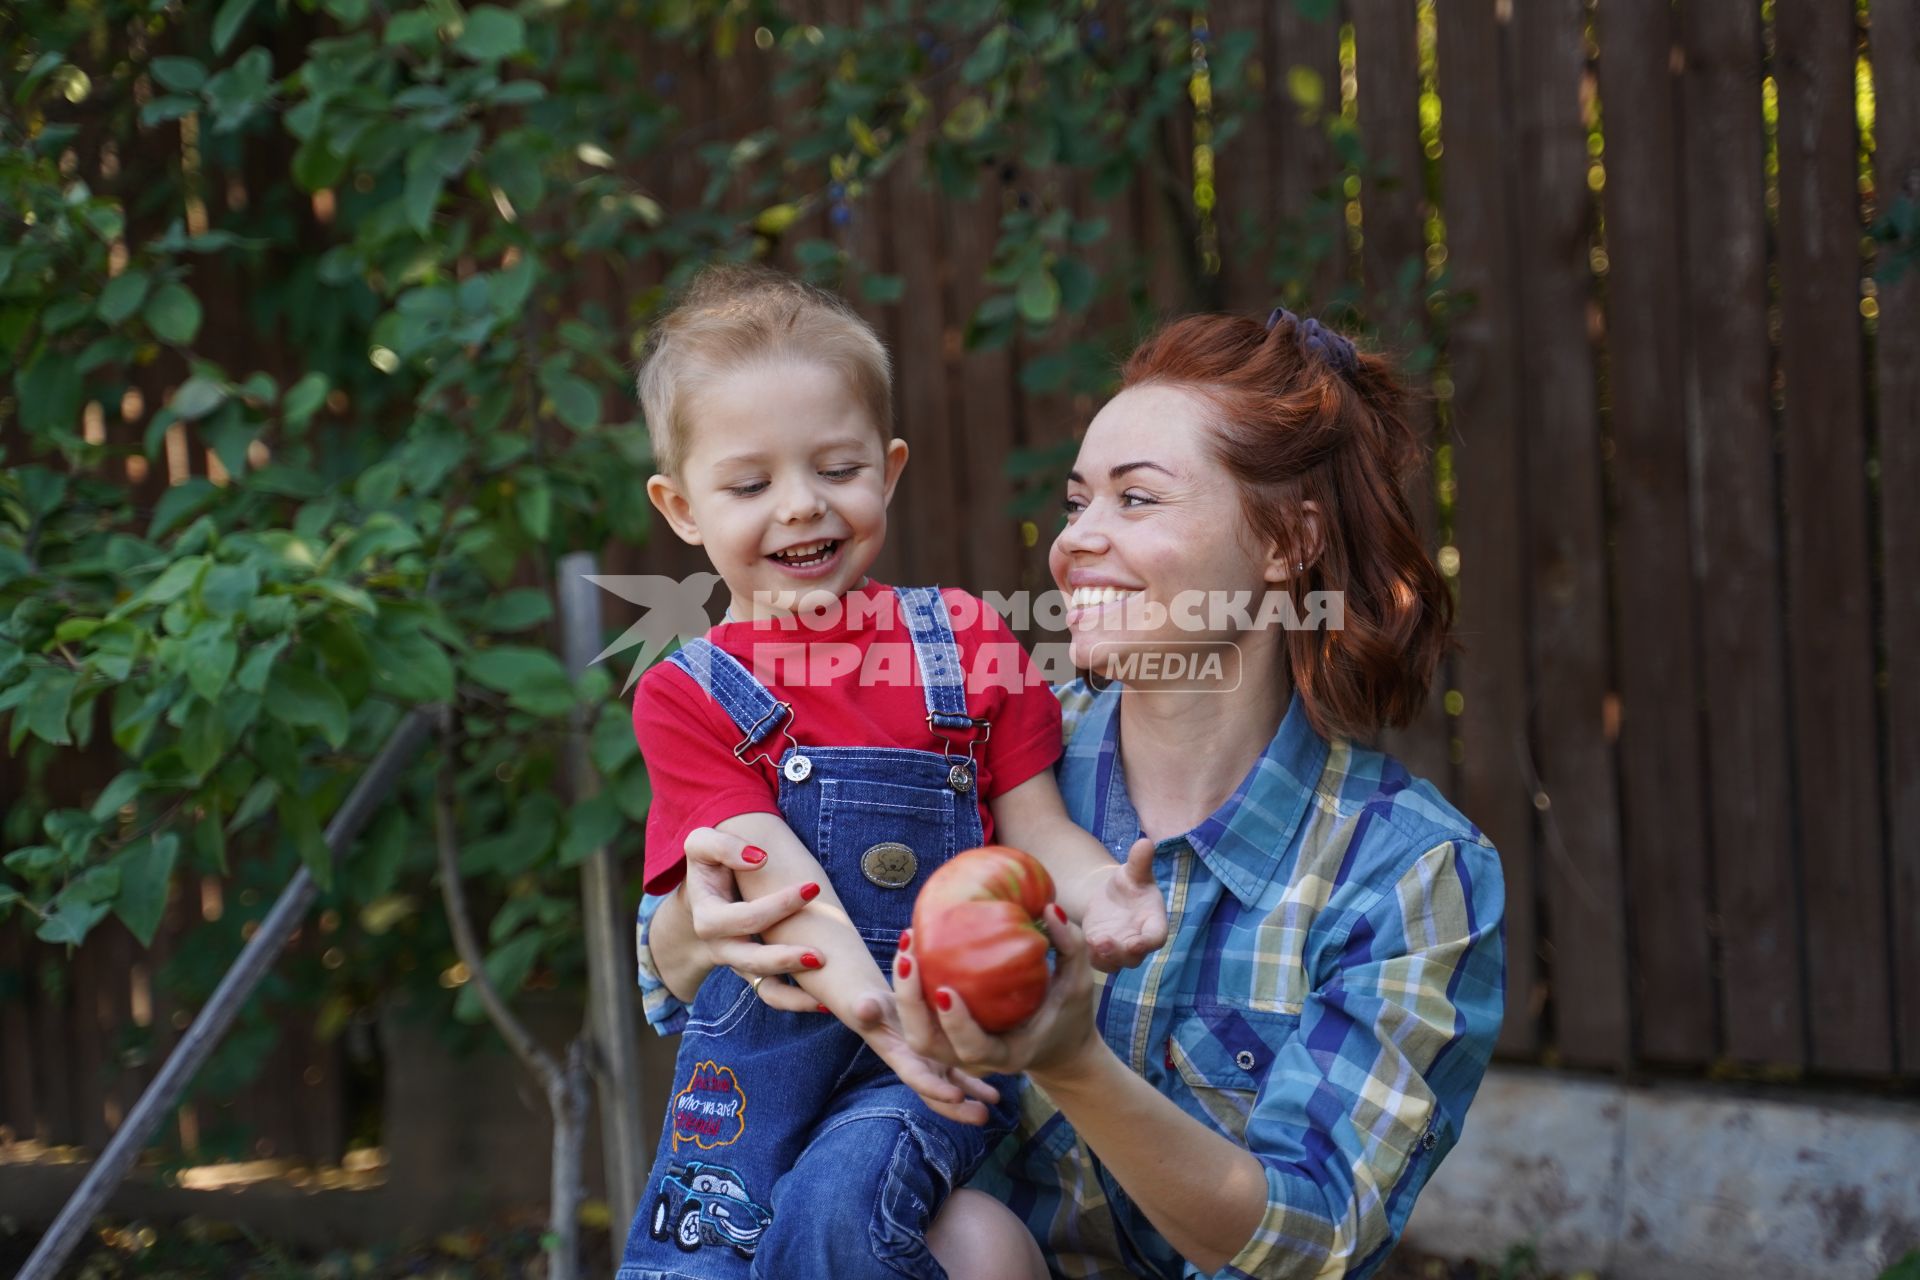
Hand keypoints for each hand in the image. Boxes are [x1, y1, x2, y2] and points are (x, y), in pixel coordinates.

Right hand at [680, 826, 823, 1014]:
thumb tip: (758, 858)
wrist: (703, 892)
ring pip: (765, 988)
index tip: (812, 886)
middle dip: (786, 958)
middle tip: (821, 954)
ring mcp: (739, 963)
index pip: (745, 918)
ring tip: (826, 994)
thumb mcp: (701, 845)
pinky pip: (774, 994)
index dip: (779, 905)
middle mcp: (721, 947)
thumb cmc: (709, 865)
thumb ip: (723, 846)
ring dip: (795, 994)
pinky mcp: (755, 971)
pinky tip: (826, 1002)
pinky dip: (796, 1001)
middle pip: (752, 960)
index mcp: (708, 918)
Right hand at [854, 992, 1002, 1126]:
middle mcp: (917, 1067)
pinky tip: (997, 1093)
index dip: (935, 1089)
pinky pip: (962, 1074)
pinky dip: (978, 1083)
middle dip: (958, 1109)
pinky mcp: (941, 1056)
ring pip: (953, 1087)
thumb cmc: (871, 1004)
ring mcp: (930, 1064)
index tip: (957, 1096)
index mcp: (900, 1059)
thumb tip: (864, 1007)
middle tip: (983, 1116)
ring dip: (973, 1098)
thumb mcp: (867, 1003)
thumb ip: (866, 1006)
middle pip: (938, 1095)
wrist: (874, 1008)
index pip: (918, 1079)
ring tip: (995, 1103)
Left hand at [875, 903, 1103, 1085]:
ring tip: (905, 950)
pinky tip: (912, 950)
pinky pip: (921, 1020)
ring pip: (916, 1036)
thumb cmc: (1072, 1015)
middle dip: (910, 1005)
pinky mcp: (950, 1037)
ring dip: (903, 998)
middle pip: (928, 1045)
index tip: (946, 989)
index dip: (956, 1024)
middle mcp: (977, 1059)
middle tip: (908, 957)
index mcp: (1008, 1053)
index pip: (973, 1048)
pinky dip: (910, 992)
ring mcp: (959, 1052)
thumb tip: (1049, 907)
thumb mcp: (1079, 983)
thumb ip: (1070, 946)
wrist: (1061, 1049)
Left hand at [1077, 838, 1166, 971]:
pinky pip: (1098, 961)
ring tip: (1092, 942)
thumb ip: (1140, 861)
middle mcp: (1140, 941)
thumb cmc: (1129, 882)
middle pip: (1135, 956)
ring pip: (1115, 963)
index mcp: (1154, 922)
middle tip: (1104, 944)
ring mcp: (1121, 950)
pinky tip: (1082, 942)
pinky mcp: (1102, 953)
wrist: (1110, 894)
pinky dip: (1091, 955)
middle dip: (1121, 952)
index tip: (1136, 943)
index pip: (1157, 937)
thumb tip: (1145, 842)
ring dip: (1104, 957)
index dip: (1148, 942)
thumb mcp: (1133, 870)